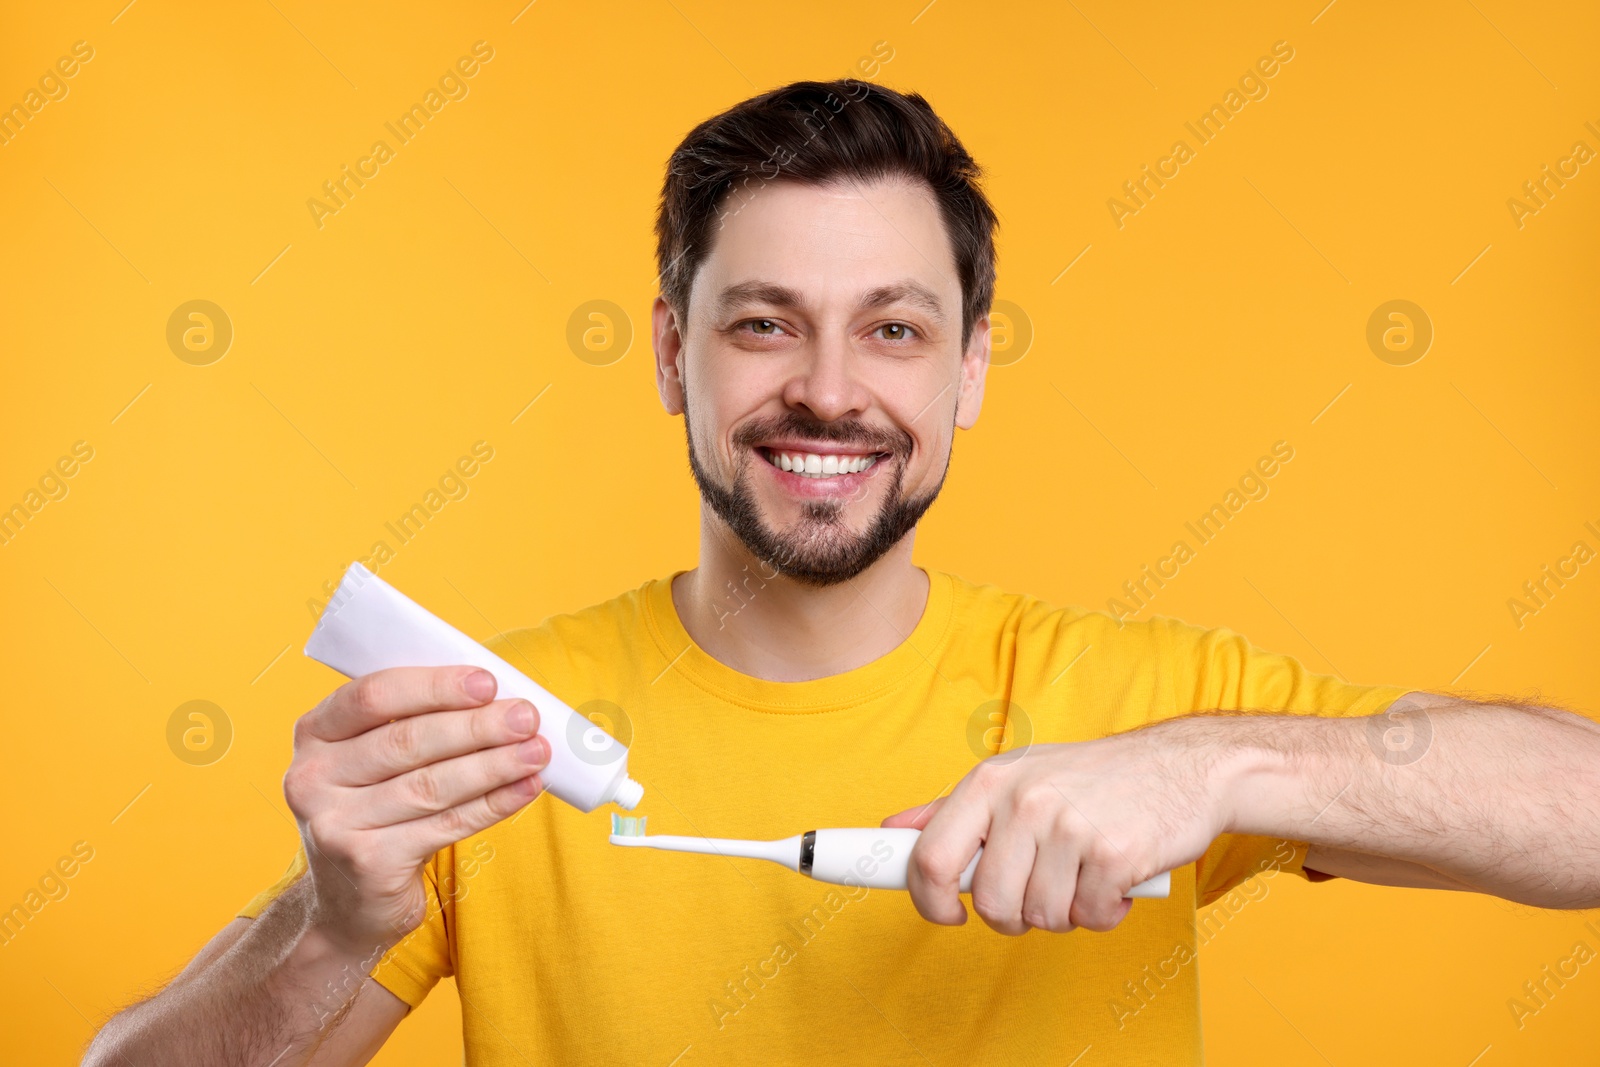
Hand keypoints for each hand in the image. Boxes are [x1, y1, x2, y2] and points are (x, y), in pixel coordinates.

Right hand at [282, 666, 549, 954]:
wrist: (350, 903)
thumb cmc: (379, 810)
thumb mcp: (375, 761)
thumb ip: (417, 722)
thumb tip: (497, 697)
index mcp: (314, 733)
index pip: (373, 696)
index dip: (434, 686)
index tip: (488, 682)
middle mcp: (313, 777)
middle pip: (407, 740)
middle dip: (476, 726)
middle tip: (527, 716)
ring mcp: (335, 824)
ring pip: (431, 785)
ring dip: (493, 764)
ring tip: (537, 751)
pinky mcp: (368, 863)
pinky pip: (444, 825)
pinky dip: (493, 805)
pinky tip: (526, 788)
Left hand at [881, 724, 1230, 933]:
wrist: (1184, 766)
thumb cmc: (1094, 779)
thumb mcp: (1017, 776)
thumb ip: (952, 810)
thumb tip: (892, 831)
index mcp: (990, 782)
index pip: (932, 856)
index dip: (929, 899)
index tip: (945, 914)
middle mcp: (1024, 801)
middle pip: (991, 904)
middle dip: (1015, 915)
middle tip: (1042, 892)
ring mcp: (1069, 827)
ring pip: (1041, 917)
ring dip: (1066, 912)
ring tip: (1085, 875)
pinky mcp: (1113, 854)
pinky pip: (1091, 918)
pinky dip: (1105, 912)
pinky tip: (1117, 879)